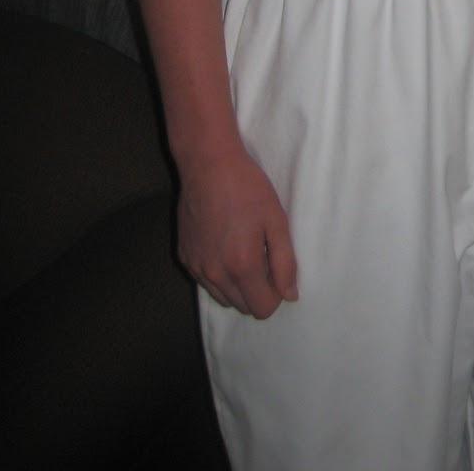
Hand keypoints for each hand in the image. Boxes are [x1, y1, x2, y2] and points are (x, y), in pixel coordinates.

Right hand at [176, 144, 298, 318]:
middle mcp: (215, 274)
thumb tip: (289, 295)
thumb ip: (285, 262)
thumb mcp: (276, 220)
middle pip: (242, 306)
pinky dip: (218, 274)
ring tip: (244, 251)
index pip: (262, 308)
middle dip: (257, 290)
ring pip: (222, 297)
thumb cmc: (248, 188)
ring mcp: (196, 267)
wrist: (208, 165)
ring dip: (237, 285)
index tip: (277, 270)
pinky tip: (225, 246)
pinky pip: (205, 282)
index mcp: (242, 266)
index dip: (275, 294)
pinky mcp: (184, 257)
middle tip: (263, 257)